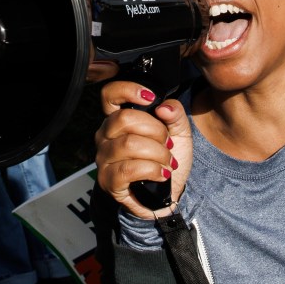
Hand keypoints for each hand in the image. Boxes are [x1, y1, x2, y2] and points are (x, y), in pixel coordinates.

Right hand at [95, 81, 193, 217]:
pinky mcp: (109, 181)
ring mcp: (104, 158)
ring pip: (129, 145)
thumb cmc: (167, 160)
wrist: (167, 193)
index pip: (110, 94)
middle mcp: (106, 136)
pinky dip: (152, 170)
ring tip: (168, 162)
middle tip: (168, 143)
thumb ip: (176, 115)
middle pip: (124, 119)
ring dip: (158, 154)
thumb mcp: (179, 133)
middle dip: (155, 131)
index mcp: (119, 119)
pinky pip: (128, 170)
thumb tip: (164, 107)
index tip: (150, 98)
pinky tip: (162, 174)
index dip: (127, 90)